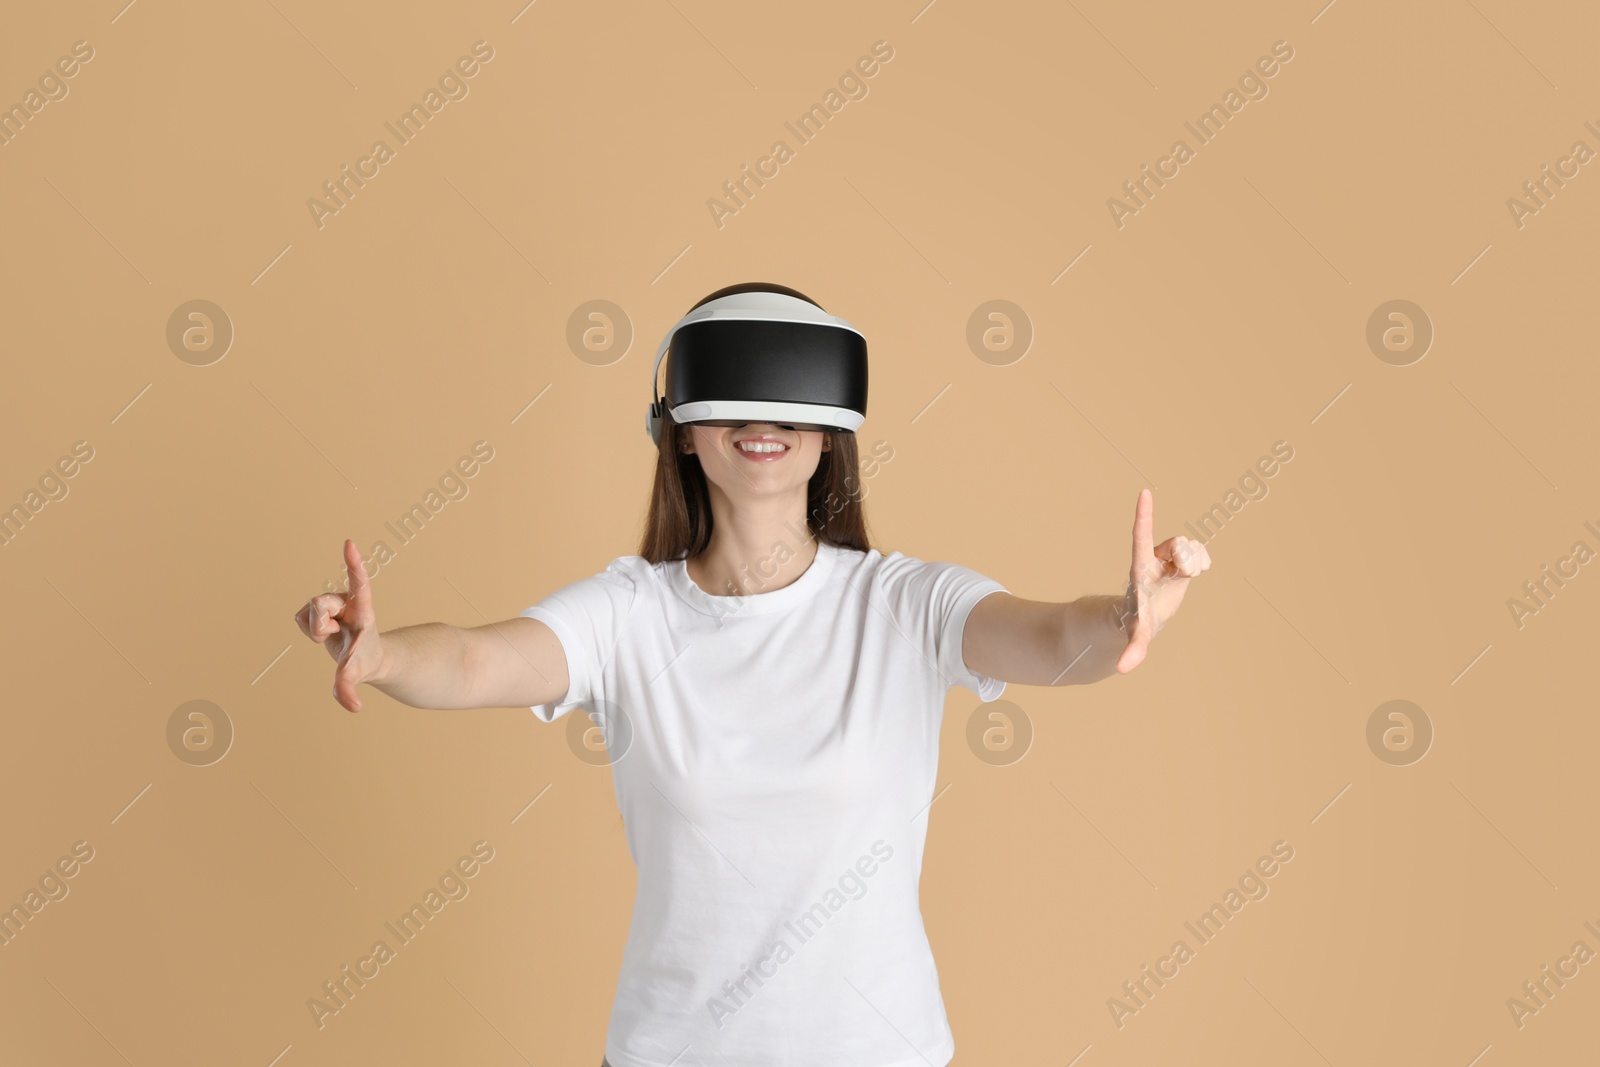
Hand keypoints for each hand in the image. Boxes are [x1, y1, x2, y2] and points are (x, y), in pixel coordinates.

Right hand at [293, 539, 384, 711]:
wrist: (364, 656)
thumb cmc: (365, 660)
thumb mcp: (358, 672)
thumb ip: (350, 688)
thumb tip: (352, 707)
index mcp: (362, 608)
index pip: (358, 582)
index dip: (353, 564)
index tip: (349, 544)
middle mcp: (346, 601)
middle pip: (320, 603)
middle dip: (319, 621)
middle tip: (331, 633)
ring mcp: (332, 604)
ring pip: (310, 610)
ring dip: (315, 627)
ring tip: (331, 635)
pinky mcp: (318, 611)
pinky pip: (300, 617)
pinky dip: (307, 629)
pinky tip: (321, 634)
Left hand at [1114, 488, 1210, 673]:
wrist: (1144, 617)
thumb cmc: (1136, 623)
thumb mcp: (1136, 636)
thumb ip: (1133, 650)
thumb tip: (1124, 669)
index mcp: (1140, 567)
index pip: (1141, 536)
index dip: (1144, 516)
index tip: (1144, 492)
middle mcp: (1154, 557)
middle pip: (1179, 544)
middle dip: (1186, 558)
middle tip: (1181, 575)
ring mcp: (1167, 557)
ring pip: (1191, 546)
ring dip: (1193, 563)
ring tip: (1182, 578)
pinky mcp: (1181, 560)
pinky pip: (1200, 551)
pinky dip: (1202, 562)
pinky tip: (1192, 575)